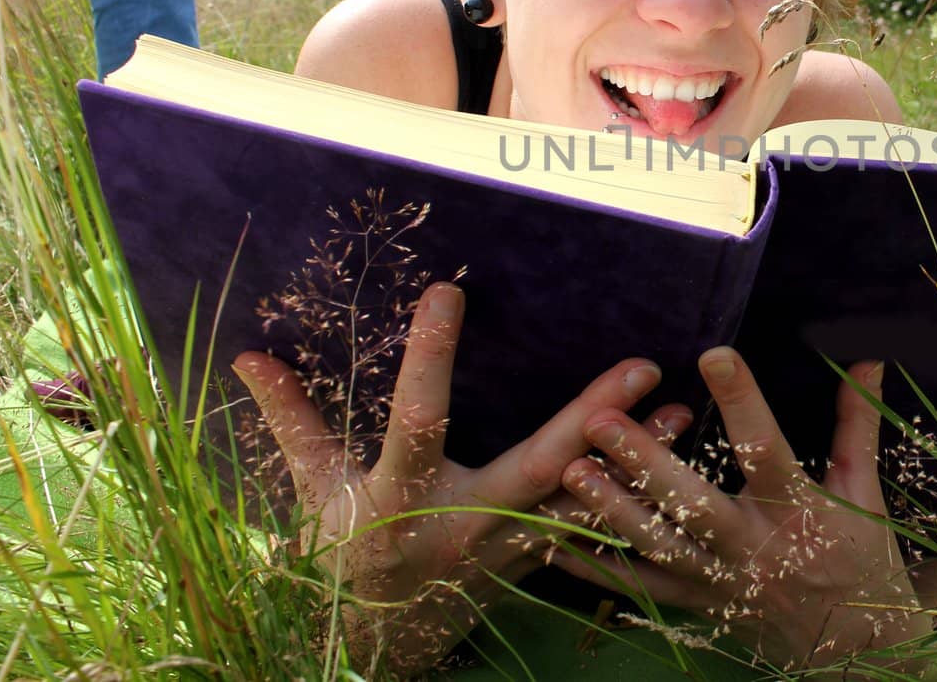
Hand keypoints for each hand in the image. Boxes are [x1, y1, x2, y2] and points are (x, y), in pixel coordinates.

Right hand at [232, 282, 665, 675]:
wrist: (377, 643)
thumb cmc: (343, 555)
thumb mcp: (314, 490)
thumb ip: (293, 422)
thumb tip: (250, 356)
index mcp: (401, 496)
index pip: (417, 418)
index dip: (429, 358)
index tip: (446, 293)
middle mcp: (464, 524)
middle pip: (537, 466)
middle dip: (591, 418)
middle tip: (641, 367)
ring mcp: (507, 550)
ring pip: (584, 504)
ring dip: (636, 461)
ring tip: (687, 410)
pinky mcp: (534, 564)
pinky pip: (593, 532)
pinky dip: (635, 500)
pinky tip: (678, 462)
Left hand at [555, 347, 933, 670]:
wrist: (857, 650)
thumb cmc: (863, 558)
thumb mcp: (864, 491)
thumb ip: (855, 423)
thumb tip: (867, 359)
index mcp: (797, 510)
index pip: (767, 448)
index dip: (741, 401)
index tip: (714, 354)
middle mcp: (753, 547)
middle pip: (692, 502)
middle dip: (643, 461)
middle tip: (600, 420)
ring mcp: (721, 581)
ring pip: (658, 547)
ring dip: (610, 509)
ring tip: (570, 471)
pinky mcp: (699, 606)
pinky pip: (642, 589)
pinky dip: (598, 569)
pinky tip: (556, 543)